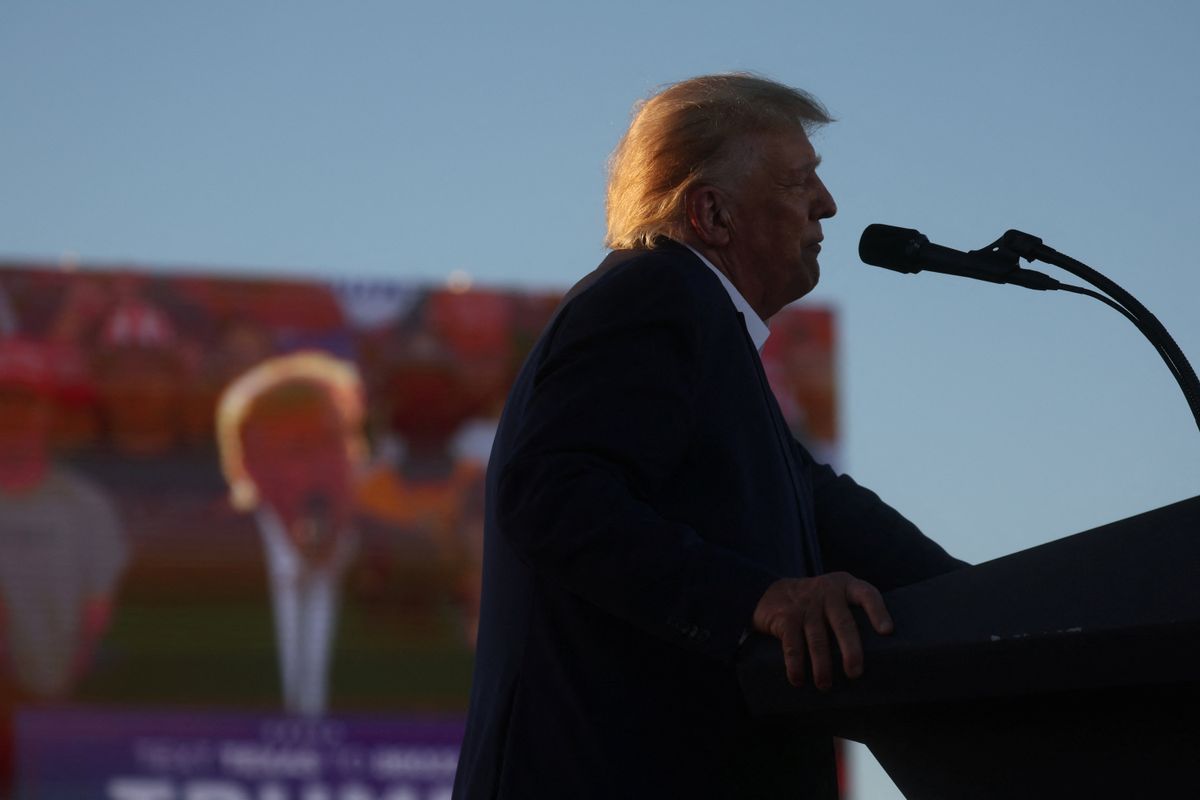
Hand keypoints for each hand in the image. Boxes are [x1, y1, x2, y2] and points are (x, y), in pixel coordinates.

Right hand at [752, 572, 893, 690]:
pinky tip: (798, 679)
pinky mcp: (786, 617)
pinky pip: (792, 644)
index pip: (867, 594)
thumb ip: (855, 615)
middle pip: (843, 623)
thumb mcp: (838, 598)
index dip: (878, 612)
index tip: (886, 631)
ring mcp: (806, 605)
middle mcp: (828, 593)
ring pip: (817, 638)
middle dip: (850, 650)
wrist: (775, 592)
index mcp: (846, 587)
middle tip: (855, 673)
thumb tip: (881, 657)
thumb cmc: (819, 605)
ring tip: (825, 685)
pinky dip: (795, 664)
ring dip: (821, 665)